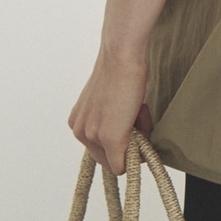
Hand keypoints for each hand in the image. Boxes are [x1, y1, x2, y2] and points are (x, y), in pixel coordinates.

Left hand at [68, 46, 150, 174]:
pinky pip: (122, 165)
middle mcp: (80, 131)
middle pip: (108, 158)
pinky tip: (142, 117)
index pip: (100, 148)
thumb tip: (128, 136)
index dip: (122, 137)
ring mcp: (93, 135)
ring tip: (140, 110)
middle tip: (139, 113)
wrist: (121, 55)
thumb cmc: (121, 69)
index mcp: (78, 122)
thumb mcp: (108, 99)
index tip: (133, 118)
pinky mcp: (110, 138)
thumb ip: (110, 118)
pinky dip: (138, 153)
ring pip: (118, 159)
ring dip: (136, 140)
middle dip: (128, 142)